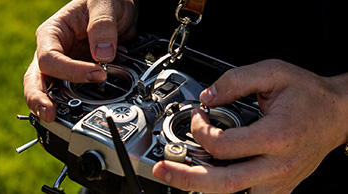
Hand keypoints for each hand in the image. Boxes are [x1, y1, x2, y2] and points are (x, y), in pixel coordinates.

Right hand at [24, 0, 136, 121]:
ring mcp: (65, 65)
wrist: (119, 9)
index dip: (71, 71)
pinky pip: (70, 92)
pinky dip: (74, 103)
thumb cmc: (106, 1)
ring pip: (50, 89)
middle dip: (40, 98)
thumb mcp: (105, 4)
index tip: (97, 74)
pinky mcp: (77, 75)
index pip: (50, 58)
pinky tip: (79, 112)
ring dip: (53, 105)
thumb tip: (102, 56)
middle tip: (49, 114)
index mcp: (53, 33)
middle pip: (37, 78)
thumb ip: (103, 26)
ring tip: (59, 120)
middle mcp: (54, 51)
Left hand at [153, 59, 347, 192]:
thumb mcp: (272, 73)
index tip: (198, 116)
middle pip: (222, 183)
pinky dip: (224, 189)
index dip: (200, 129)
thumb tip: (206, 97)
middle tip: (162, 169)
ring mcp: (279, 181)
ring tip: (180, 175)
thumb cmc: (309, 95)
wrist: (338, 114)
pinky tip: (209, 178)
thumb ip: (234, 81)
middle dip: (185, 177)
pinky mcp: (280, 187)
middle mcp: (277, 165)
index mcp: (276, 136)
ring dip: (203, 186)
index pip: (222, 145)